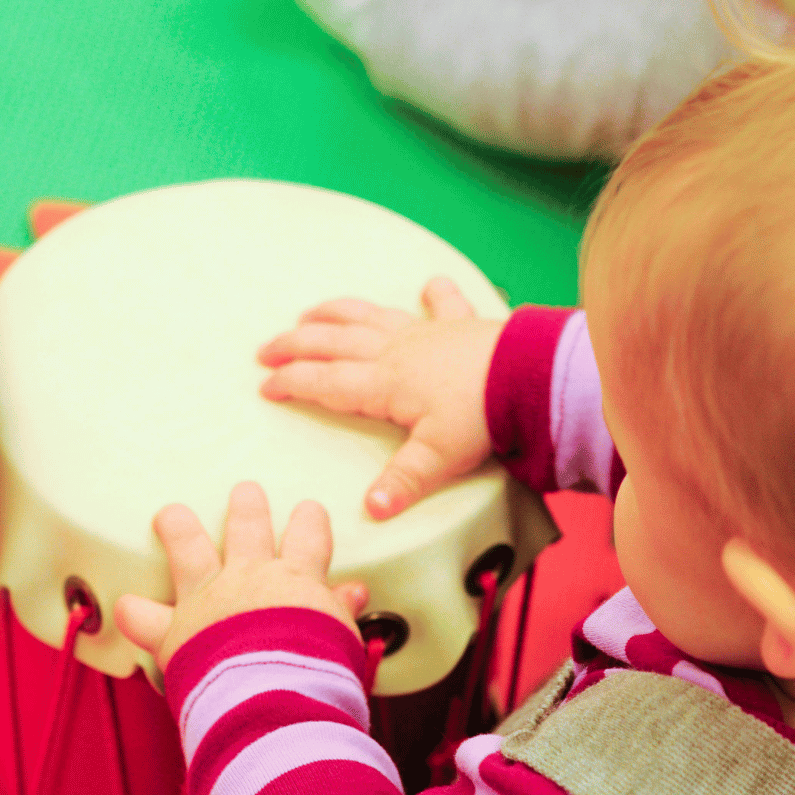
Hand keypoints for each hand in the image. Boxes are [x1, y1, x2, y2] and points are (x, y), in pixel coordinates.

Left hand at [115, 483, 366, 671]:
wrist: (278, 697)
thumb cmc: (319, 671)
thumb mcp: (343, 636)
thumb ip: (341, 609)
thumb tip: (355, 591)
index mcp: (297, 578)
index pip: (308, 534)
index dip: (309, 520)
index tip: (308, 510)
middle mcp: (250, 578)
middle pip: (247, 527)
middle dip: (246, 507)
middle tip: (245, 491)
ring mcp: (209, 600)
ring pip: (189, 551)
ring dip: (180, 529)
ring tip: (171, 514)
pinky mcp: (177, 632)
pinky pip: (146, 618)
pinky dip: (134, 613)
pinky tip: (123, 605)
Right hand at [258, 277, 503, 518]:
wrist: (529, 376)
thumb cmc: (482, 416)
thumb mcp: (439, 457)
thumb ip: (403, 483)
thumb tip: (372, 510)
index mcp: (383, 384)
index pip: (324, 382)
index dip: (291, 383)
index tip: (265, 387)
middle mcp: (396, 351)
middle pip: (333, 342)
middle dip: (295, 345)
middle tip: (266, 349)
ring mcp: (426, 332)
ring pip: (369, 316)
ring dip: (336, 313)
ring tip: (310, 313)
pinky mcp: (460, 324)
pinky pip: (442, 304)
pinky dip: (434, 294)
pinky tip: (428, 284)